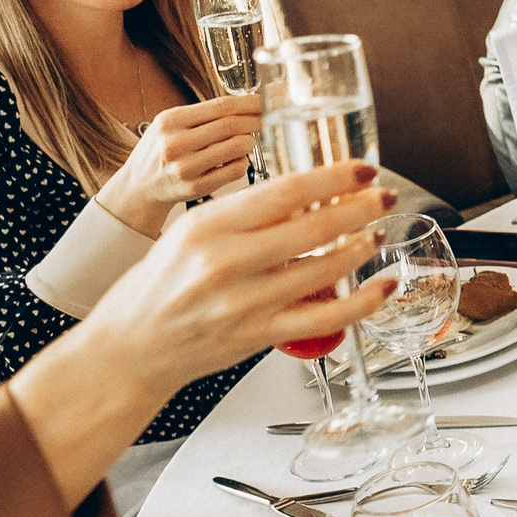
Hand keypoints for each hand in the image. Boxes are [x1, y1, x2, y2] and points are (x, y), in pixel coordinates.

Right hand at [87, 162, 395, 394]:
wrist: (131, 347)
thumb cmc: (160, 285)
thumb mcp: (191, 233)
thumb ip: (245, 216)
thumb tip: (308, 193)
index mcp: (209, 226)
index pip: (287, 190)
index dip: (336, 176)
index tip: (363, 169)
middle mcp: (228, 262)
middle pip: (316, 225)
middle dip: (362, 206)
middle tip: (385, 195)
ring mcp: (247, 302)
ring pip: (328, 268)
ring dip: (364, 246)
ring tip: (378, 232)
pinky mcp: (260, 336)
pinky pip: (328, 318)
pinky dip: (365, 300)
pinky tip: (385, 285)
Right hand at [95, 93, 262, 237]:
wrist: (138, 186)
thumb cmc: (161, 151)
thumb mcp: (170, 125)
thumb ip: (202, 115)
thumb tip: (247, 105)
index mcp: (170, 121)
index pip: (221, 107)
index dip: (250, 104)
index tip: (266, 102)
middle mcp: (175, 143)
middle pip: (231, 126)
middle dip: (256, 121)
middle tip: (266, 121)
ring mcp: (185, 167)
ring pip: (236, 148)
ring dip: (250, 142)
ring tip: (249, 140)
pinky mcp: (195, 187)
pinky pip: (234, 171)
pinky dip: (243, 162)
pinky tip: (238, 160)